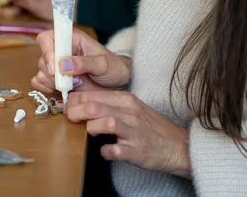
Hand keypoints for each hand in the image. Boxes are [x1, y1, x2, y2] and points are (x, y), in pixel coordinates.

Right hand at [31, 29, 130, 93]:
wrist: (117, 82)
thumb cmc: (112, 67)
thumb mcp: (103, 64)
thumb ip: (84, 63)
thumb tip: (62, 65)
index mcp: (70, 39)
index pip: (46, 38)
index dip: (47, 52)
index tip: (55, 70)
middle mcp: (59, 50)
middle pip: (42, 59)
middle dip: (54, 74)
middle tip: (72, 81)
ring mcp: (56, 65)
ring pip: (41, 73)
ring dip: (54, 83)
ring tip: (74, 85)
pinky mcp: (55, 79)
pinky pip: (40, 83)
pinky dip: (48, 89)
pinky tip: (63, 90)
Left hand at [66, 91, 190, 177]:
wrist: (179, 146)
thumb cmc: (149, 126)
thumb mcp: (130, 108)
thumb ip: (107, 103)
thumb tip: (78, 102)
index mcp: (125, 99)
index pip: (92, 94)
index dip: (74, 100)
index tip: (67, 107)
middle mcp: (130, 112)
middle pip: (94, 106)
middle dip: (75, 112)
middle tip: (70, 119)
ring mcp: (134, 131)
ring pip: (105, 122)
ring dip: (91, 128)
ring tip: (90, 133)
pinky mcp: (137, 151)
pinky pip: (115, 150)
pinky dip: (105, 151)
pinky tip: (105, 151)